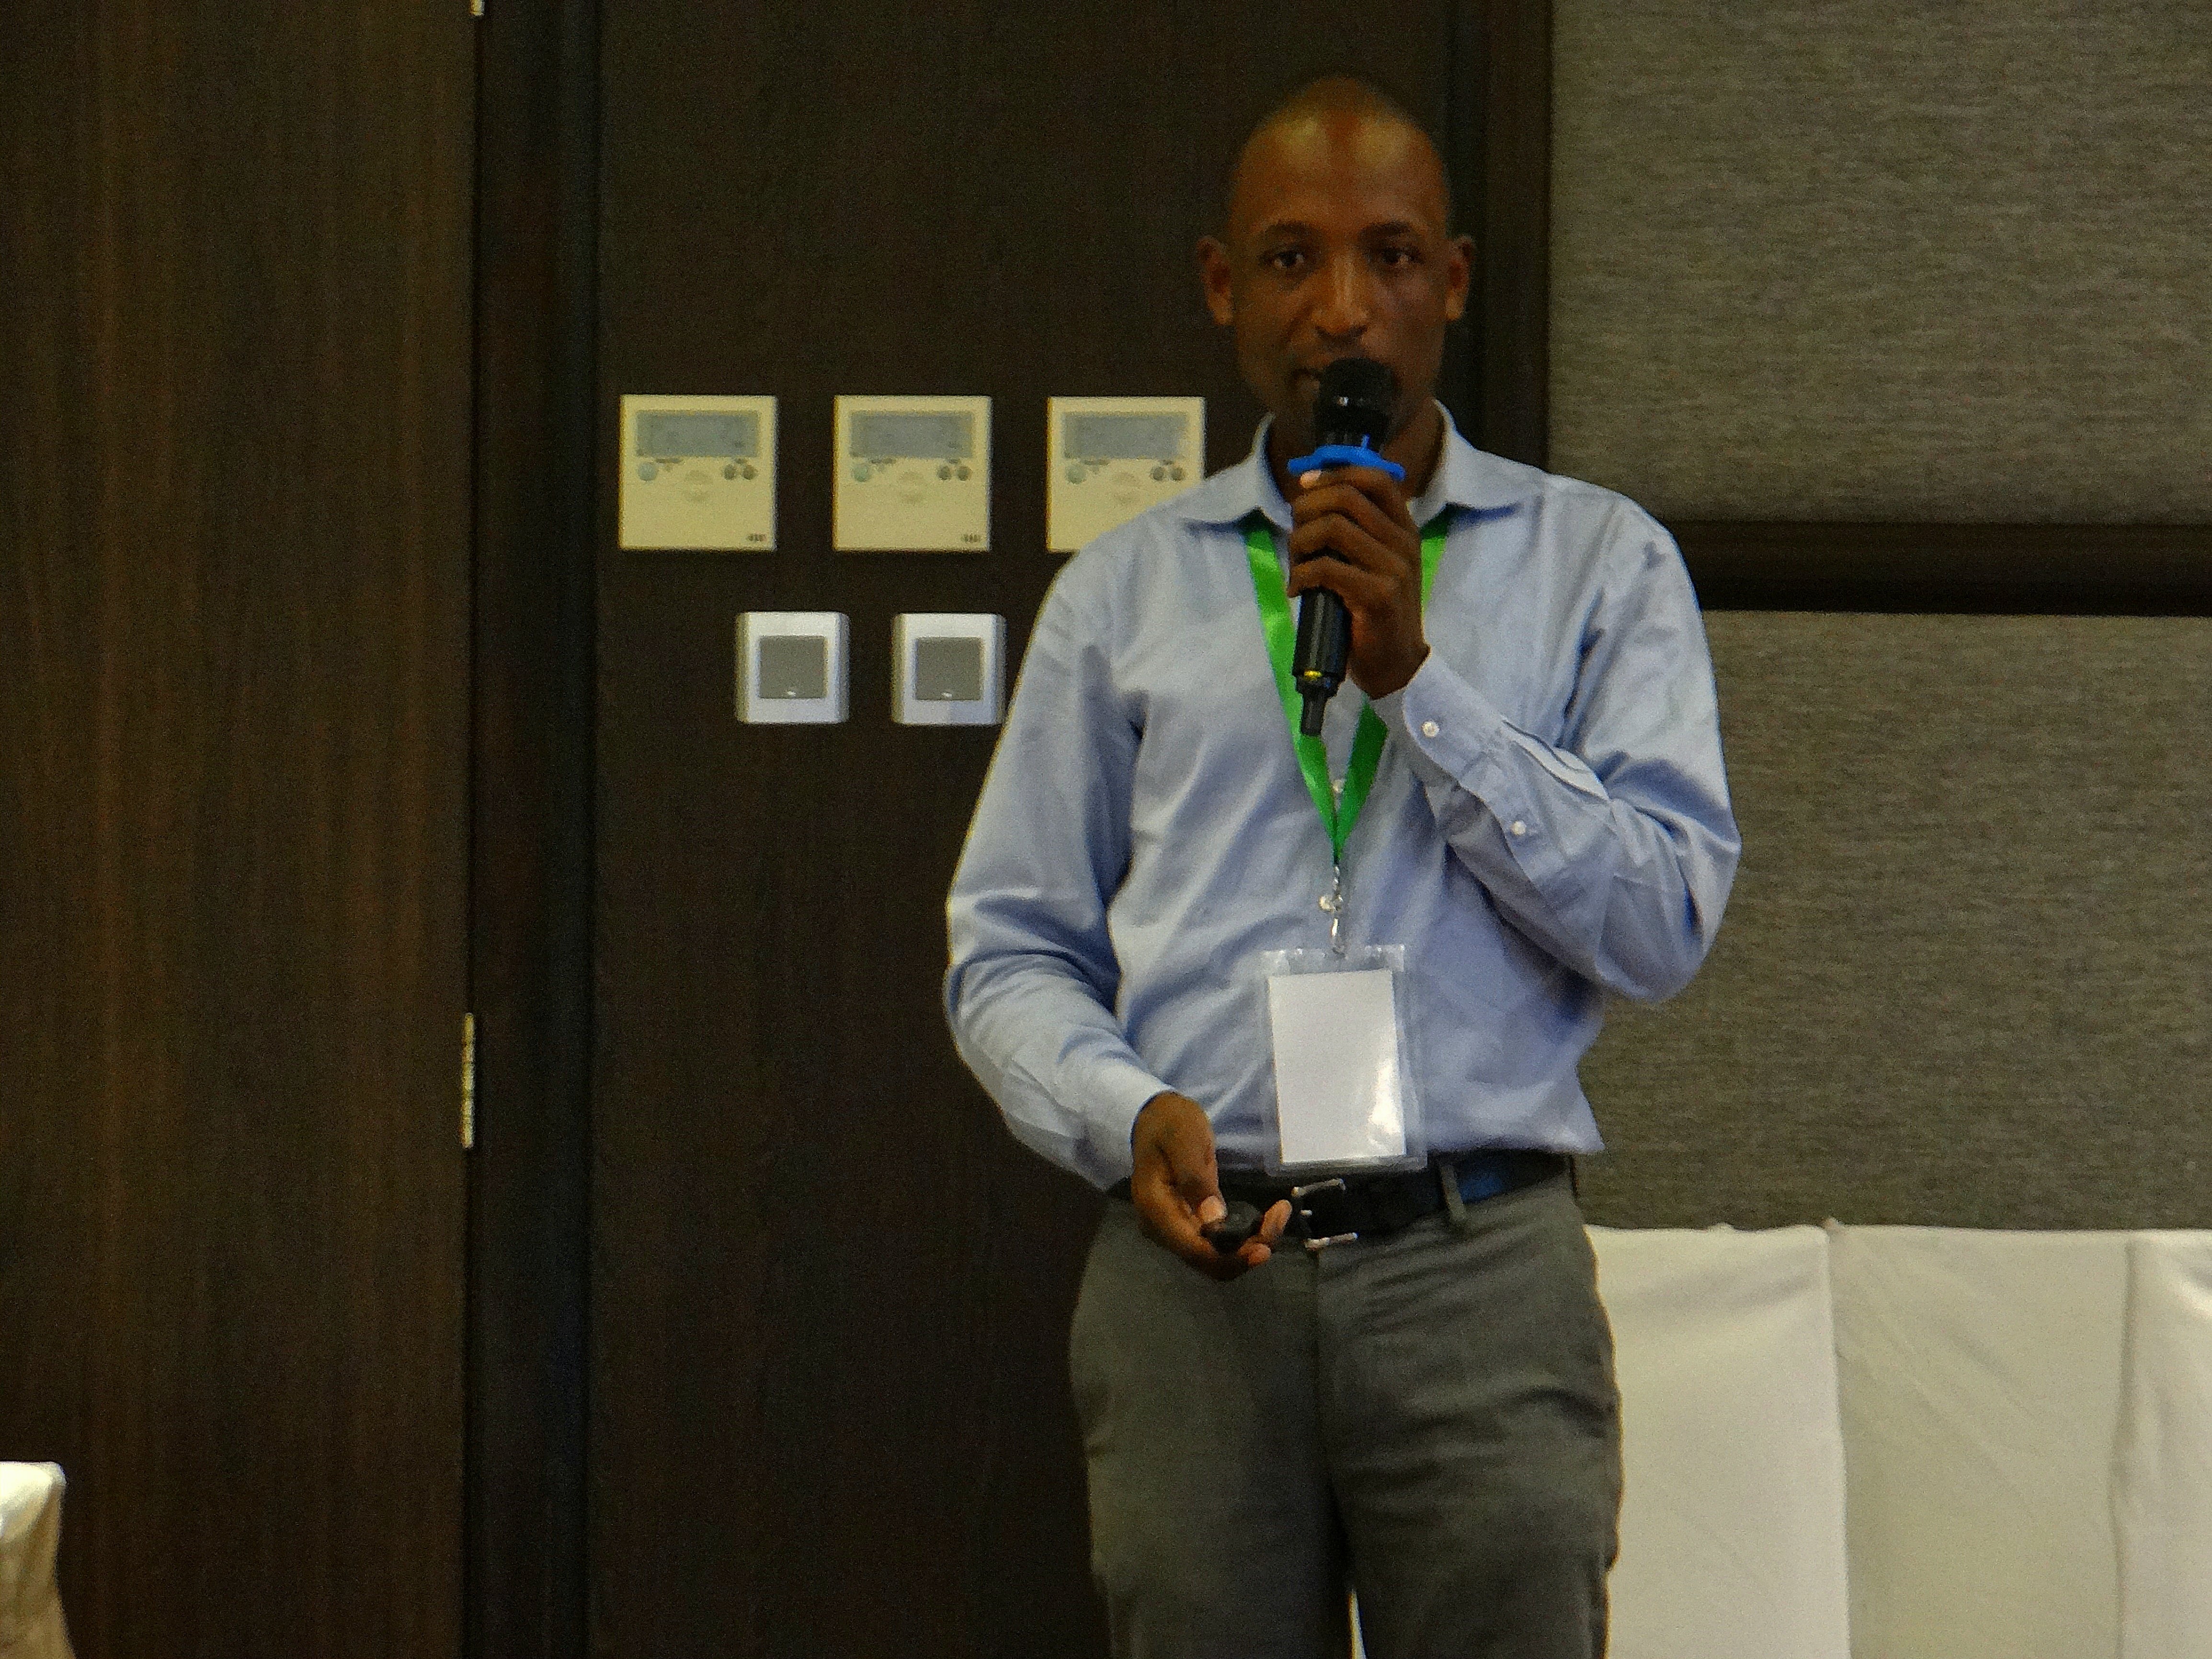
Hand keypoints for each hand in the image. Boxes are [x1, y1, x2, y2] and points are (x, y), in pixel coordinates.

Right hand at [1129, 1092, 1291, 1280]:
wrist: (1155, 1118)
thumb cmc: (1170, 1124)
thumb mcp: (1184, 1141)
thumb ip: (1195, 1179)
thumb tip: (1214, 1220)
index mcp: (1156, 1210)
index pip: (1194, 1251)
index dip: (1232, 1257)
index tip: (1266, 1245)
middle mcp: (1162, 1230)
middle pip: (1208, 1262)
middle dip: (1247, 1251)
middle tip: (1278, 1218)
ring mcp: (1174, 1230)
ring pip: (1215, 1258)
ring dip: (1249, 1246)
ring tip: (1277, 1215)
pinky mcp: (1188, 1225)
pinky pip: (1216, 1245)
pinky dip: (1242, 1240)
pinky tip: (1263, 1219)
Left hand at [1285, 464, 1429, 698]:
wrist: (1397, 665)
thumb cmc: (1375, 614)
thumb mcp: (1373, 565)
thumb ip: (1354, 533)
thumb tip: (1307, 500)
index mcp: (1404, 530)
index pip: (1375, 478)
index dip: (1334, 474)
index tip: (1304, 486)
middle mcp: (1404, 543)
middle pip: (1347, 496)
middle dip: (1308, 508)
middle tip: (1294, 532)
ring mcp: (1394, 569)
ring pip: (1334, 527)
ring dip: (1300, 542)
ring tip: (1295, 564)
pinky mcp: (1377, 596)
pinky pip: (1326, 568)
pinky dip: (1301, 575)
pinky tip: (1297, 589)